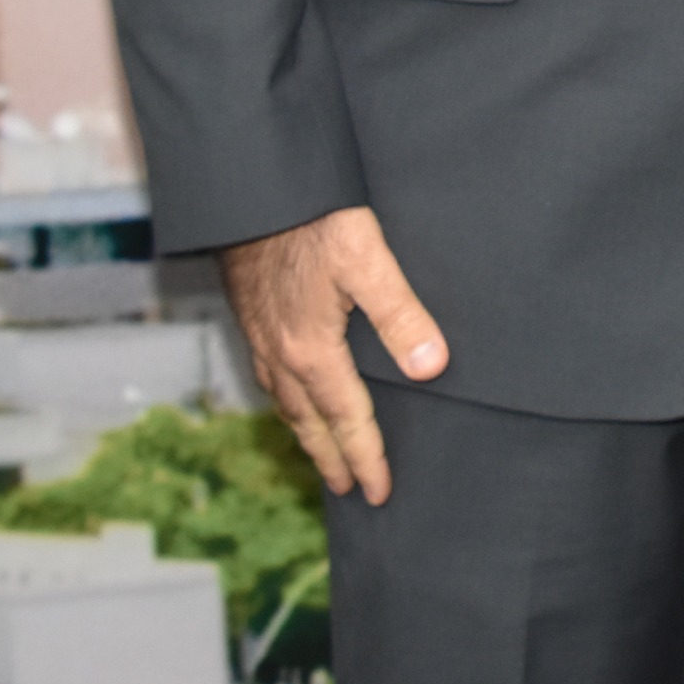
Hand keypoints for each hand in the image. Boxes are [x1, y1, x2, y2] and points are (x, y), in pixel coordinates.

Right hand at [221, 206, 448, 503]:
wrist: (252, 191)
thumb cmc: (312, 220)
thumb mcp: (367, 260)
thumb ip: (401, 314)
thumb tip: (431, 368)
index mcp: (312, 351)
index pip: (346, 419)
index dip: (366, 457)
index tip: (380, 492)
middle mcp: (281, 355)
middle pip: (311, 423)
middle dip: (333, 459)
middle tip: (351, 491)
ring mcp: (262, 339)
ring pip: (287, 404)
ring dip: (308, 435)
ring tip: (323, 457)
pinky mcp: (253, 319)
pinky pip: (271, 380)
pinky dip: (288, 403)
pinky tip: (294, 398)